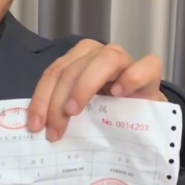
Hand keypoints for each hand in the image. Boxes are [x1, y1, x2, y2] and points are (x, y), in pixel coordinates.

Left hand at [27, 39, 166, 141]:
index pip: (53, 74)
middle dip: (57, 102)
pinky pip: (143, 67)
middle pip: (72, 70)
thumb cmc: (107, 111)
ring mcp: (125, 59)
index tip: (35, 125)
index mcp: (77, 59)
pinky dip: (129, 79)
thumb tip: (37, 127)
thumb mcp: (79, 110)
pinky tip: (118, 94)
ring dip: (84, 86)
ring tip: (74, 111)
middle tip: (54, 130)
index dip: (41, 99)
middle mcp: (97, 54)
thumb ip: (60, 111)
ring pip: (103, 61)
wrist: (144, 115)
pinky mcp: (150, 70)